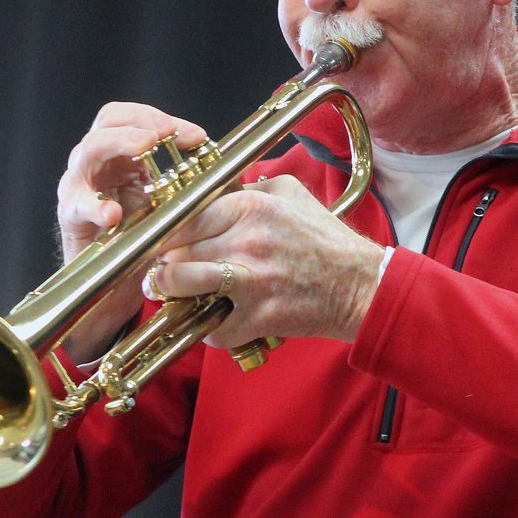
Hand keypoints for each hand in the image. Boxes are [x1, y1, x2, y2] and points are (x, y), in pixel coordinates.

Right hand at [55, 101, 207, 362]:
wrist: (115, 290)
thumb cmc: (146, 242)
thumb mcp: (172, 208)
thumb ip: (191, 186)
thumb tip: (230, 170)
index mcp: (123, 156)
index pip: (137, 118)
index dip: (163, 119)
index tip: (197, 136)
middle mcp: (99, 164)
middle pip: (108, 122)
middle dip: (141, 123)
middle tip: (165, 134)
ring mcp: (80, 187)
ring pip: (87, 151)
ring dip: (117, 144)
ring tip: (143, 148)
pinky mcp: (71, 218)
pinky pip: (77, 204)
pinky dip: (94, 205)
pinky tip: (114, 213)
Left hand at [147, 174, 384, 345]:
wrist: (360, 284)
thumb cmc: (326, 240)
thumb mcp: (291, 194)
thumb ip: (251, 187)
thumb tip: (217, 192)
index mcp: (252, 207)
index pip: (184, 214)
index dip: (164, 229)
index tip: (156, 238)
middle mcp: (247, 240)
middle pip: (176, 248)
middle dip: (162, 259)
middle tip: (158, 266)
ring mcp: (251, 280)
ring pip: (181, 283)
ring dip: (169, 289)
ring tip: (168, 290)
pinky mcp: (259, 316)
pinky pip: (213, 328)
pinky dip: (208, 329)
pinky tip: (213, 322)